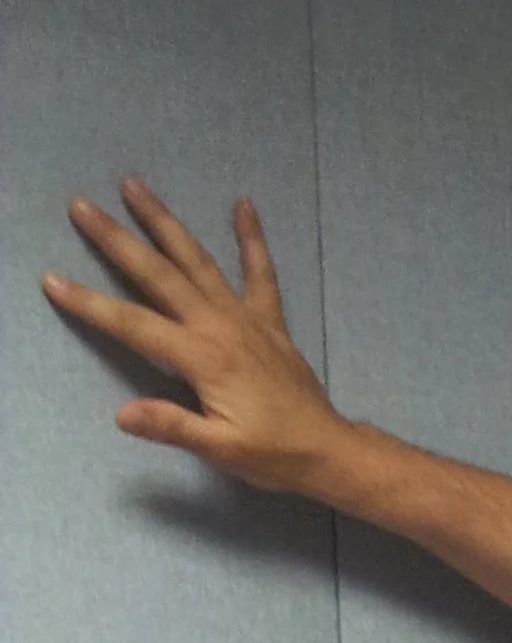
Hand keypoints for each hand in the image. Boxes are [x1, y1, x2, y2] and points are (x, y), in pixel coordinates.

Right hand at [41, 180, 349, 492]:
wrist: (328, 451)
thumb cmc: (272, 456)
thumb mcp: (220, 450)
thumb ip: (172, 427)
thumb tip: (123, 415)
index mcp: (203, 358)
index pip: (134, 325)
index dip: (91, 304)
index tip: (53, 281)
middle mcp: (220, 326)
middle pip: (159, 275)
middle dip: (118, 240)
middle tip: (82, 206)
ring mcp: (246, 319)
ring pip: (198, 261)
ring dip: (165, 222)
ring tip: (135, 186)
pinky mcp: (269, 321)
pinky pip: (261, 273)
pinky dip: (252, 239)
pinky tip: (244, 205)